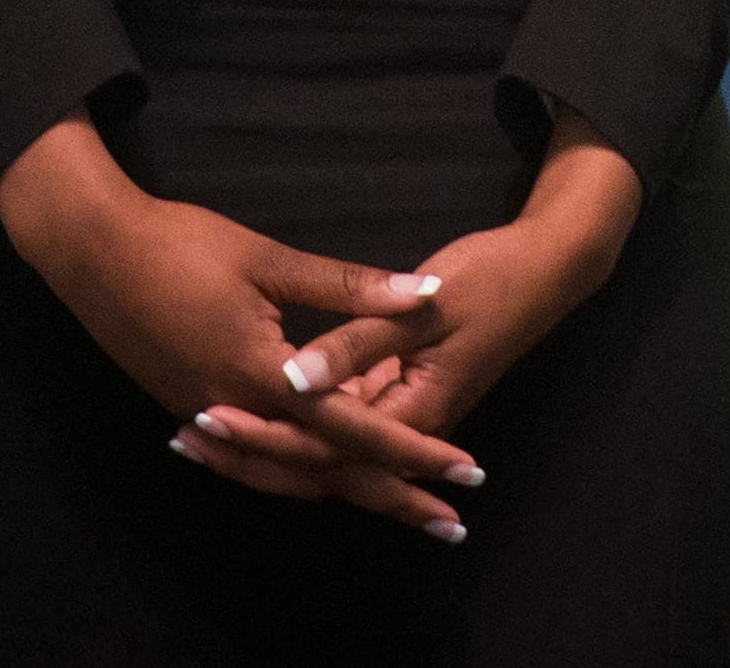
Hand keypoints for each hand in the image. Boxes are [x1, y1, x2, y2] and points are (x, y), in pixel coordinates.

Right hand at [0, 115, 473, 535]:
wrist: (92, 254)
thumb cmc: (182, 246)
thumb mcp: (271, 260)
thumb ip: (349, 287)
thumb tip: (423, 295)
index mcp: (261, 378)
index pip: (354, 431)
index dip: (412, 452)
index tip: (463, 470)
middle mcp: (233, 412)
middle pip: (325, 473)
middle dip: (391, 496)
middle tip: (448, 521)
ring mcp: (205, 415)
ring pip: (286, 473)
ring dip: (345, 488)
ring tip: (400, 503)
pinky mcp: (188, 406)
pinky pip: (255, 458)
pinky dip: (294, 469)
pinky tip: (320, 466)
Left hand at [171, 115, 643, 517]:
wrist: (547, 269)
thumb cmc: (492, 279)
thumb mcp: (427, 304)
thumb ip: (358, 338)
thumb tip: (294, 375)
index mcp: (414, 409)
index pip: (324, 444)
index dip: (262, 435)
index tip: (206, 418)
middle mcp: (406, 423)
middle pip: (318, 460)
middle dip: (250, 453)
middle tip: (181, 440)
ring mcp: (403, 410)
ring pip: (324, 446)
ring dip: (266, 442)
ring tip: (197, 433)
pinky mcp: (400, 390)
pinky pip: (338, 423)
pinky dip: (293, 421)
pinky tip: (251, 408)